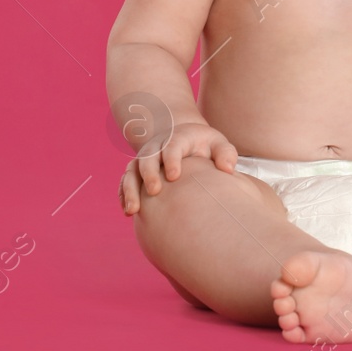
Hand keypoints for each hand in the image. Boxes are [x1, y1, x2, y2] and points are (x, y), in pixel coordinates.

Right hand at [119, 121, 238, 215]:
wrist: (184, 140)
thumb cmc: (205, 145)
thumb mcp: (218, 144)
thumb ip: (226, 153)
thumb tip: (228, 169)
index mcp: (177, 139)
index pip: (171, 146)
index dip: (171, 160)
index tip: (174, 176)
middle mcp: (157, 148)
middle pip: (147, 158)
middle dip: (149, 174)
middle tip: (154, 192)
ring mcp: (144, 160)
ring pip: (132, 172)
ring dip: (129, 189)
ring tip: (132, 210)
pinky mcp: (137, 173)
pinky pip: (126, 182)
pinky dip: (124, 195)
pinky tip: (128, 211)